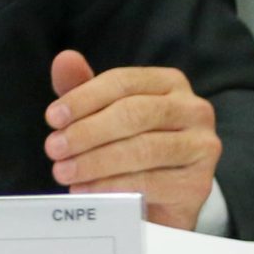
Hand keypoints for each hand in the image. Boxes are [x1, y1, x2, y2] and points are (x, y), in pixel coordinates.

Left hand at [44, 49, 219, 230]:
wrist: (157, 195)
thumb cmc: (127, 143)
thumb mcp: (102, 111)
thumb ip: (82, 86)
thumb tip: (64, 58)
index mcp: (169, 83)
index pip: (122, 82)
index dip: (83, 99)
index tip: (52, 118)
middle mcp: (194, 110)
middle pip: (134, 114)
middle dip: (87, 132)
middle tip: (53, 149)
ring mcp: (201, 147)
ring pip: (143, 149)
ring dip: (95, 162)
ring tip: (63, 172)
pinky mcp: (198, 183)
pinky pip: (151, 183)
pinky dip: (112, 186)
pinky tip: (86, 190)